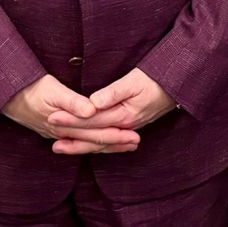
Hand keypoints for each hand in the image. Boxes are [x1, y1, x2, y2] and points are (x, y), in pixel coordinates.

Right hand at [4, 75, 139, 155]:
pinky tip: (97, 144)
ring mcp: (57, 134)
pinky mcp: (54, 131)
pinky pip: (77, 140)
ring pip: (86, 143)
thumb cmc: (28, 88)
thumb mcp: (51, 89)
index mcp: (65, 124)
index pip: (96, 134)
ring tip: (124, 144)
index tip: (134, 136)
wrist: (3, 96)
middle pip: (93, 141)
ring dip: (106, 145)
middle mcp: (62, 134)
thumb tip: (93, 110)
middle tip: (136, 142)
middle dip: (115, 143)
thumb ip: (72, 101)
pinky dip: (90, 143)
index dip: (116, 135)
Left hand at [49, 68, 176, 137]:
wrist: (177, 85)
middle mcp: (125, 126)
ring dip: (80, 146)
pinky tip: (85, 146)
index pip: (91, 120)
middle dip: (71, 137)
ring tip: (60, 148)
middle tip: (51, 139)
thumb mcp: (134, 81)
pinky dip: (94, 146)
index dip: (71, 119)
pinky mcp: (130, 127)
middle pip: (94, 136)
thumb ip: (113, 93)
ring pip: (100, 143)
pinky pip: (108, 141)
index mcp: (123, 115)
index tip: (52, 117)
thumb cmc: (155, 79)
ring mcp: (128, 128)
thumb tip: (92, 102)